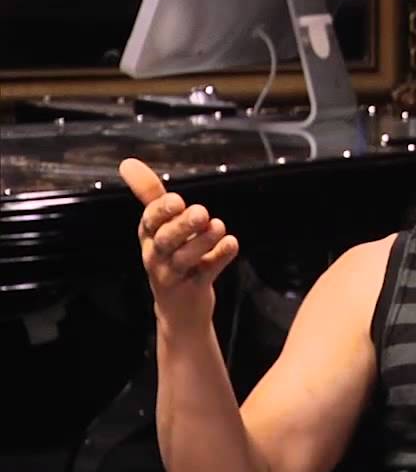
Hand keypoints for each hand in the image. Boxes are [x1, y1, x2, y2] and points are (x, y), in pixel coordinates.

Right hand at [119, 158, 238, 331]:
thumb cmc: (170, 257)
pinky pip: (206, 273)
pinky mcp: (193, 289)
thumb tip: (128, 162)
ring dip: (202, 241)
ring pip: (183, 259)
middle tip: (201, 212)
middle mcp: (157, 256)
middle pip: (165, 241)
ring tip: (218, 226)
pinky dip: (219, 258)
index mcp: (149, 236)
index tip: (176, 200)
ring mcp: (173, 275)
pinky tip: (232, 244)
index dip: (161, 211)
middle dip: (181, 226)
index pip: (149, 221)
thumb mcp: (160, 225)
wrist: (179, 309)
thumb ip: (149, 194)